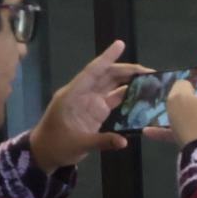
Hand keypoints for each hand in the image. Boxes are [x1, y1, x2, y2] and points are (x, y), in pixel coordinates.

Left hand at [27, 40, 151, 171]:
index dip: (107, 58)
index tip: (120, 44)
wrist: (45, 153)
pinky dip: (127, 95)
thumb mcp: (78, 144)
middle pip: (106, 76)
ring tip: (150, 80)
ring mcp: (90, 101)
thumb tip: (125, 141)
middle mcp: (83, 93)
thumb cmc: (56, 145)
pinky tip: (142, 95)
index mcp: (73, 95)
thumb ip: (102, 141)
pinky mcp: (96, 111)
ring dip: (129, 80)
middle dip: (127, 70)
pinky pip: (114, 98)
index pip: (92, 72)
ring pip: (111, 85)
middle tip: (150, 72)